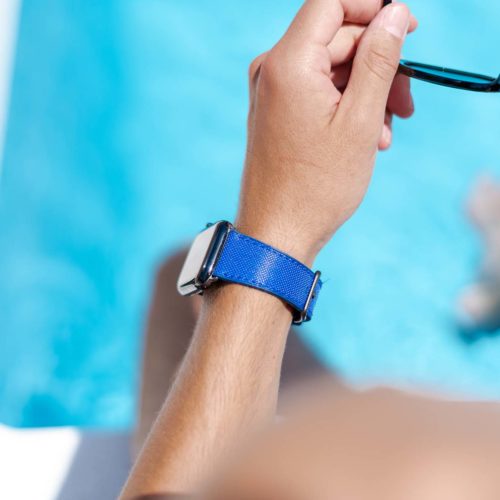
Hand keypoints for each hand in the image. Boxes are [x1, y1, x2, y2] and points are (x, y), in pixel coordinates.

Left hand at [237, 0, 416, 263]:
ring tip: (384, 133)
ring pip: (330, 69)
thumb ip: (378, 61)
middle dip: (378, 66)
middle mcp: (271, 71)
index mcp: (288, 64)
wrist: (276, 233)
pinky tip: (365, 138)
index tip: (408, 32)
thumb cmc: (317, 187)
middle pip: (337, 40)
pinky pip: (316, 93)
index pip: (333, 4)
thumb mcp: (360, 120)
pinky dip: (344, 108)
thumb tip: (394, 16)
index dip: (375, 10)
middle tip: (406, 103)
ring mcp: (270, 94)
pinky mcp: (274, 114)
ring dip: (366, 93)